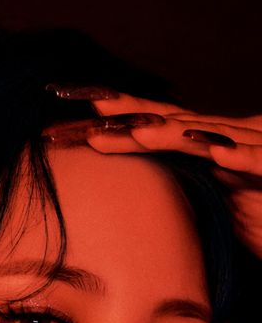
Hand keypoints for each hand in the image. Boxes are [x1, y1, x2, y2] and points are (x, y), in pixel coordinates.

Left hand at [79, 91, 261, 258]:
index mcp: (210, 142)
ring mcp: (256, 150)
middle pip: (174, 123)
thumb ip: (182, 183)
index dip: (122, 116)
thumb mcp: (210, 201)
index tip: (79, 112)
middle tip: (92, 108)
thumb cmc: (261, 214)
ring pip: (211, 137)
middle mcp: (232, 137)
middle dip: (132, 115)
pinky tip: (216, 154)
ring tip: (137, 131)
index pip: (158, 124)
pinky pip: (260, 163)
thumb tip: (141, 178)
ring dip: (173, 133)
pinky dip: (240, 157)